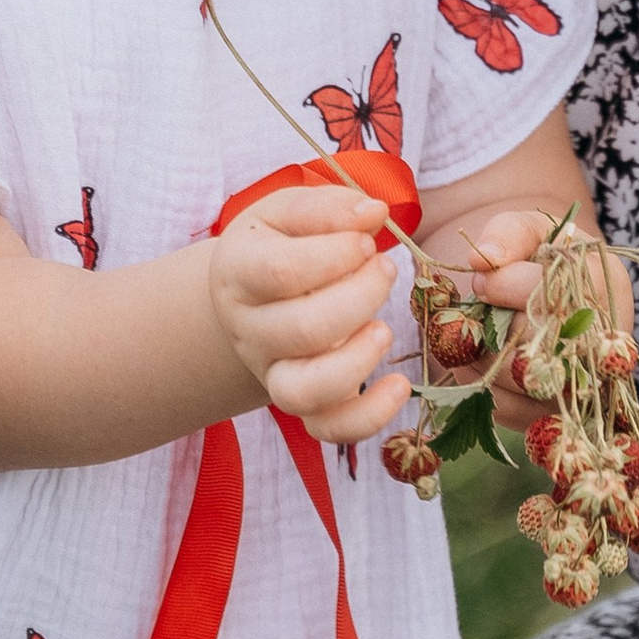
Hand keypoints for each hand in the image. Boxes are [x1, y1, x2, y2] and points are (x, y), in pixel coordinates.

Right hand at [205, 183, 409, 442]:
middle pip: (301, 330)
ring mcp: (273, 373)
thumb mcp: (288, 212)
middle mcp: (250, 331)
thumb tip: (374, 213)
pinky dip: (368, 418)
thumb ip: (328, 207)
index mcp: (239, 274)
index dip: (335, 254)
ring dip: (356, 362)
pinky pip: (328, 430)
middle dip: (359, 296)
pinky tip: (398, 386)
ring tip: (384, 328)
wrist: (250, 299)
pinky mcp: (304, 406)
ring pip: (304, 391)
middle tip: (385, 267)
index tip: (366, 239)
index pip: (280, 270)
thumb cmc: (277, 246)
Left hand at [434, 203, 630, 425]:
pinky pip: (503, 405)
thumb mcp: (529, 229)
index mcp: (608, 285)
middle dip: (492, 324)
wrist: (543, 296)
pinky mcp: (553, 415)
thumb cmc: (537, 258)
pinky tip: (484, 357)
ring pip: (516, 379)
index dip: (504, 286)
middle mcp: (606, 341)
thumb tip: (483, 259)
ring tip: (481, 331)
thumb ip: (508, 233)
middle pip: (535, 342)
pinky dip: (479, 380)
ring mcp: (584, 387)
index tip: (483, 279)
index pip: (552, 295)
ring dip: (481, 353)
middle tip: (480, 309)